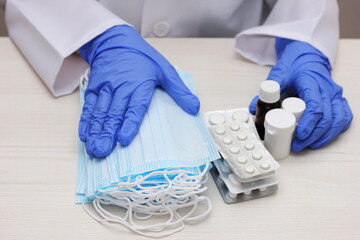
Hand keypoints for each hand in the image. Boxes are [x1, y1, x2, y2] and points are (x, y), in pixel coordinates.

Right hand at [79, 25, 199, 156]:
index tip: (123, 140)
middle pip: (114, 113)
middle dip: (107, 134)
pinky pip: (89, 107)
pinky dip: (86, 121)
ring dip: (96, 131)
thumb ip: (179, 91)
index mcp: (140, 84)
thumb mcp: (165, 70)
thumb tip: (194, 108)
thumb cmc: (142, 58)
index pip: (135, 107)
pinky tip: (84, 135)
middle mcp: (121, 87)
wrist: (115, 41)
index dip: (129, 124)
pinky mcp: (94, 88)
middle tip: (102, 151)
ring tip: (93, 148)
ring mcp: (105, 88)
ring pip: (100, 112)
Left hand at [249, 38, 351, 151]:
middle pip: (327, 117)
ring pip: (338, 119)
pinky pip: (344, 116)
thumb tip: (253, 108)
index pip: (315, 107)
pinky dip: (337, 129)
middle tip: (299, 145)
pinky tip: (325, 137)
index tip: (299, 136)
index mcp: (312, 83)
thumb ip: (266, 90)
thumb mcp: (278, 74)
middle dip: (313, 135)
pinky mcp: (339, 99)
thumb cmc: (294, 66)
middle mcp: (327, 89)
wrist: (307, 56)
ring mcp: (335, 94)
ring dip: (325, 136)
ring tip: (310, 145)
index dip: (309, 124)